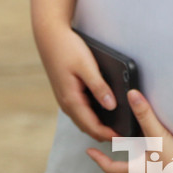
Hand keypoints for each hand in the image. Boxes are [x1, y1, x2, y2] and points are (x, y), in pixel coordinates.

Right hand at [34, 25, 118, 142]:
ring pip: (83, 120)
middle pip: (87, 127)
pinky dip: (92, 116)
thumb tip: (111, 106)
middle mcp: (66, 103)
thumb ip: (99, 86)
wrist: (49, 35)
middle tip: (122, 137)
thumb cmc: (67, 48)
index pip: (91, 126)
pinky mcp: (66, 92)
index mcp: (71, 99)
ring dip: (97, 126)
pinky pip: (80, 110)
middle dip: (103, 135)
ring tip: (115, 127)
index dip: (107, 135)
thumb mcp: (86, 66)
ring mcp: (65, 98)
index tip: (122, 138)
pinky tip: (103, 111)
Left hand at [87, 90, 172, 172]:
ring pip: (147, 154)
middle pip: (130, 159)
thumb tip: (132, 95)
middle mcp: (150, 170)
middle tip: (116, 130)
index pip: (113, 167)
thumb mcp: (159, 140)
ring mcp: (164, 167)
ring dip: (143, 141)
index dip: (99, 160)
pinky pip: (163, 150)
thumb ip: (146, 117)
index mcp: (140, 170)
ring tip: (139, 123)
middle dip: (124, 145)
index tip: (89, 151)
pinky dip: (160, 140)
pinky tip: (166, 128)